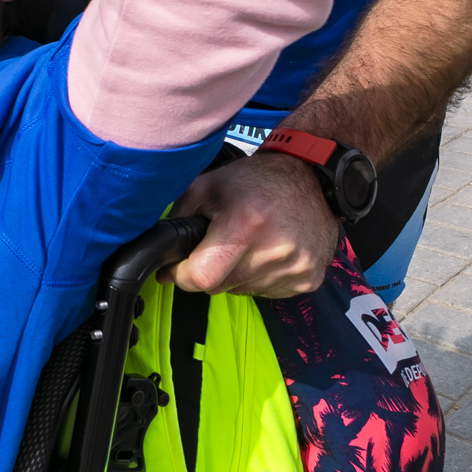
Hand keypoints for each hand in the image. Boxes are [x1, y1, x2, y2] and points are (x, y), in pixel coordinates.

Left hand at [166, 152, 338, 297]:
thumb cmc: (253, 181)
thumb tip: (161, 254)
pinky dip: (258, 277)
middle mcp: (275, 251)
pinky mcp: (309, 279)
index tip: (176, 267)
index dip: (181, 275)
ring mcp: (295, 268)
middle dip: (208, 270)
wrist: (311, 179)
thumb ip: (178, 219)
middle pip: (219, 286)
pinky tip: (266, 252)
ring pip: (241, 290)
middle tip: (217, 244)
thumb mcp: (206, 187)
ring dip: (235, 273)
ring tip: (245, 243)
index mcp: (245, 225)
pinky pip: (266, 292)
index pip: (201, 277)